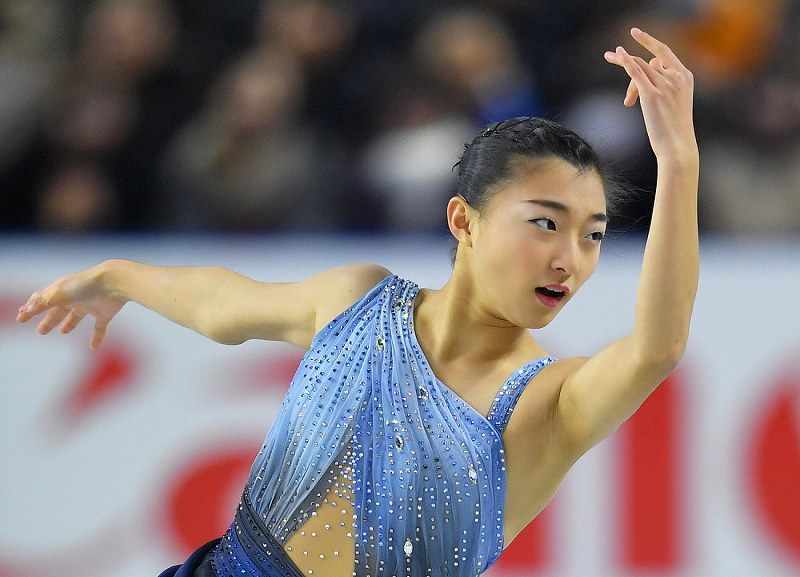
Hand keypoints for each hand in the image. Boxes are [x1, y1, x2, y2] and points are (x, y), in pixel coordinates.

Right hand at [17, 263, 125, 348]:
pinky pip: (100, 327)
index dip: (33, 308)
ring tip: (63, 331)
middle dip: (50, 320)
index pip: (44, 300)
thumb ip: (43, 303)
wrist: (114, 283)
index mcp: (63, 291)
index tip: (22, 317)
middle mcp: (76, 297)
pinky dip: (97, 337)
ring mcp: (91, 304)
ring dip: (70, 324)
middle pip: (59, 310)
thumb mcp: (59, 294)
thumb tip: (24, 310)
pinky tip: (94, 347)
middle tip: (40, 331)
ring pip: (78, 316)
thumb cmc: (85, 285)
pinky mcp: (105, 312)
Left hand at [604, 28, 696, 160]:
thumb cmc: (673, 128)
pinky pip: (636, 72)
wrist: (677, 146)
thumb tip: (648, 70)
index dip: (649, 41)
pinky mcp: (651, 95)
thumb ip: (664, 84)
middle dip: (629, 66)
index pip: (664, 53)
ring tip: (607, 57)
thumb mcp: (673, 102)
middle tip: (612, 61)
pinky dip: (625, 61)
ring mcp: (664, 85)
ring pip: (639, 67)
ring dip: (622, 66)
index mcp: (685, 77)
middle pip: (647, 62)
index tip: (635, 33)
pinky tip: (616, 55)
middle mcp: (676, 77)